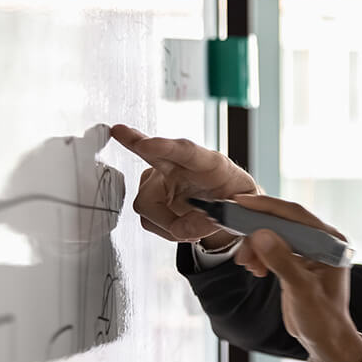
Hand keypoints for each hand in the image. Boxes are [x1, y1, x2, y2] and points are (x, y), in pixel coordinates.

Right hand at [110, 124, 257, 246]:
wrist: (230, 208)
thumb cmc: (235, 200)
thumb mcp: (241, 211)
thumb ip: (219, 219)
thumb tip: (188, 229)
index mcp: (210, 164)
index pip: (187, 152)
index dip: (165, 147)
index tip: (146, 144)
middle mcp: (181, 167)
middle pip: (153, 153)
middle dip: (134, 142)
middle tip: (120, 132)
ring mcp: (162, 180)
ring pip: (147, 204)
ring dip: (168, 223)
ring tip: (194, 226)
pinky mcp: (151, 197)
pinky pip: (148, 219)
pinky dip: (165, 229)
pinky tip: (181, 223)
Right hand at [231, 194, 361, 361]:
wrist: (325, 340)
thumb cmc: (322, 319)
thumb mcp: (301, 290)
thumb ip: (282, 262)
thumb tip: (260, 234)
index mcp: (332, 242)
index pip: (297, 215)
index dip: (268, 207)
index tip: (241, 203)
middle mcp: (323, 242)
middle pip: (284, 222)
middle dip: (257, 229)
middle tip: (234, 233)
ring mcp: (311, 251)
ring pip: (275, 235)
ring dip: (256, 245)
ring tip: (246, 264)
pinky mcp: (298, 261)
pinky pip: (274, 248)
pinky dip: (260, 254)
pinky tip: (254, 268)